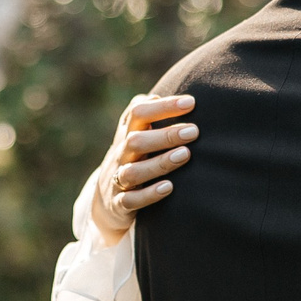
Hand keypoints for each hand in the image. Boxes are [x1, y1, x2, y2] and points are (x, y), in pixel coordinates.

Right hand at [88, 93, 197, 245]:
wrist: (105, 203)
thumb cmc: (131, 160)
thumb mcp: (133, 137)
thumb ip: (144, 117)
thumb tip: (156, 95)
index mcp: (126, 134)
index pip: (138, 113)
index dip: (162, 107)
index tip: (191, 102)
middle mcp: (120, 155)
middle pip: (135, 141)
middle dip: (165, 135)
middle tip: (194, 130)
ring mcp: (118, 180)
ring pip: (133, 171)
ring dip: (160, 162)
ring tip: (185, 155)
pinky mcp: (121, 204)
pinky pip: (131, 200)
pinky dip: (149, 194)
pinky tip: (169, 187)